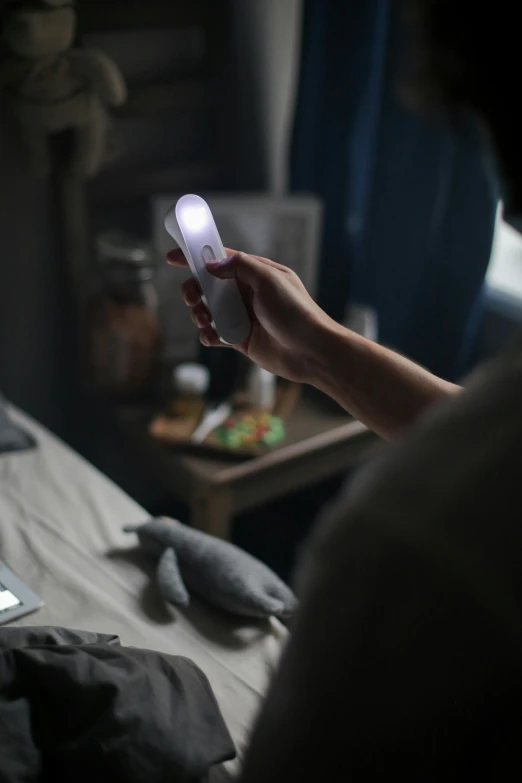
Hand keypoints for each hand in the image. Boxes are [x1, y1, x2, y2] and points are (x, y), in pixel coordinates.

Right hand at [166, 248, 333, 383]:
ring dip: (199, 313)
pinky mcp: (242, 339)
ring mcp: (244, 316)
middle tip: (190, 297)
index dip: (197, 256)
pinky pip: (217, 334)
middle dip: (194, 289)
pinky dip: (209, 335)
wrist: (310, 351)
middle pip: (210, 286)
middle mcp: (249, 293)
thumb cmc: (296, 312)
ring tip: (202, 319)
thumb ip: (240, 267)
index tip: (173, 257)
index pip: (222, 259)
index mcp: (256, 274)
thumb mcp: (269, 279)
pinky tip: (210, 336)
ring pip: (210, 310)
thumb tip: (213, 264)